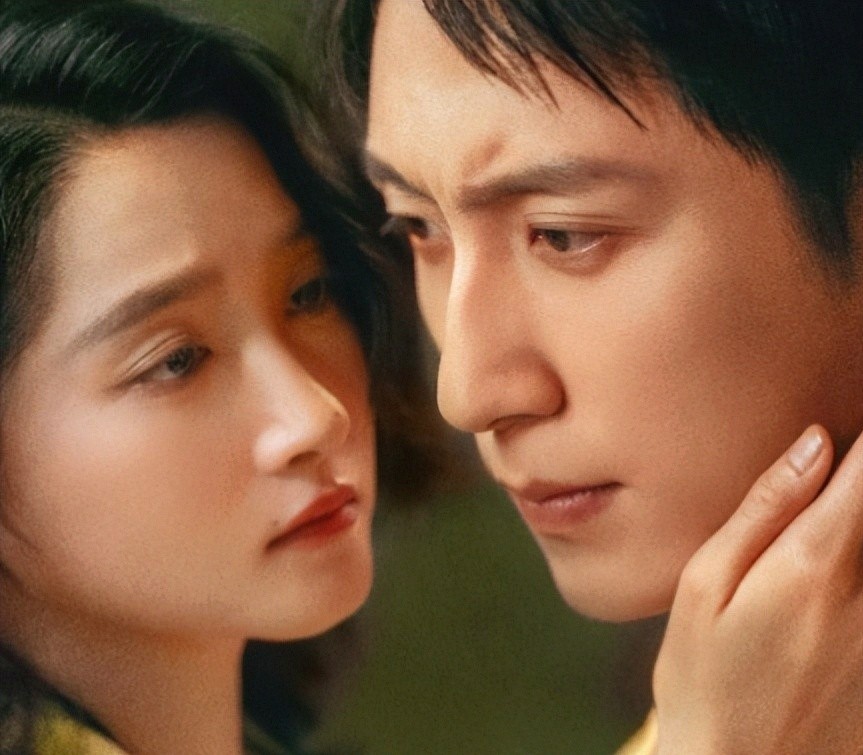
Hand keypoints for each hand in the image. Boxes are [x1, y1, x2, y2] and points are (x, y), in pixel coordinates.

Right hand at [654, 424, 862, 754]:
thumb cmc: (701, 671)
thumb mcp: (706, 583)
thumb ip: (763, 510)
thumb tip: (816, 443)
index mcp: (811, 565)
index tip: (856, 410)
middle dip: (862, 469)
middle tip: (839, 450)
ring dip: (857, 512)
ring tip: (820, 511)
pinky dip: (856, 553)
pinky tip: (822, 558)